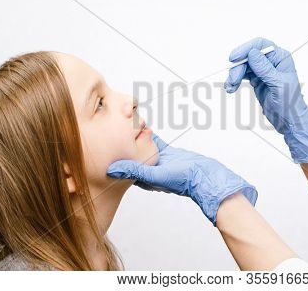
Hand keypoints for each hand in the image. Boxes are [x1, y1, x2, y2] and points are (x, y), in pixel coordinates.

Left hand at [106, 134, 257, 225]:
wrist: (206, 176)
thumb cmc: (183, 180)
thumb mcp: (156, 175)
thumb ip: (135, 171)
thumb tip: (112, 169)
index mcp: (144, 179)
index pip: (124, 170)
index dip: (114, 161)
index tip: (101, 150)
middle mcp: (150, 171)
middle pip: (131, 158)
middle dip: (122, 148)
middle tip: (109, 134)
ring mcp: (159, 161)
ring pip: (142, 148)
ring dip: (135, 139)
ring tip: (125, 127)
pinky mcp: (168, 153)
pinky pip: (155, 143)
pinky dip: (149, 136)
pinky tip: (144, 127)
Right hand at [224, 37, 307, 163]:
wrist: (289, 120)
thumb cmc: (290, 103)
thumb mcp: (278, 84)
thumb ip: (265, 69)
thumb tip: (252, 53)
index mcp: (280, 58)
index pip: (261, 45)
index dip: (246, 49)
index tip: (234, 58)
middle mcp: (271, 61)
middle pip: (248, 56)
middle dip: (238, 67)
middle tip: (232, 80)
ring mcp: (263, 71)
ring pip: (243, 66)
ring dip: (235, 75)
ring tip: (230, 87)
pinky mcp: (257, 80)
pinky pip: (242, 75)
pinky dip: (235, 80)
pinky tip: (231, 88)